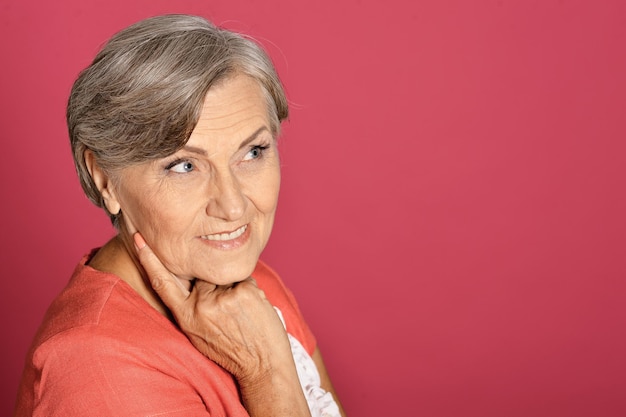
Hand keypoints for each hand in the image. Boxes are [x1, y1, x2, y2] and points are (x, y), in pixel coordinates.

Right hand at [132, 232, 292, 382]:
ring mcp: (221, 298)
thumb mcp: (200, 335)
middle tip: (231, 311)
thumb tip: (191, 283)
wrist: (262, 366)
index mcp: (185, 317)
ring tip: (243, 314)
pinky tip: (254, 310)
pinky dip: (252, 291)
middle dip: (217, 286)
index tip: (138, 238)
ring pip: (227, 277)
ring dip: (236, 289)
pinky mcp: (243, 292)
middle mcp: (200, 306)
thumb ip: (191, 309)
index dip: (149, 260)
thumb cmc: (233, 351)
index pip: (162, 283)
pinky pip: (245, 279)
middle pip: (205, 275)